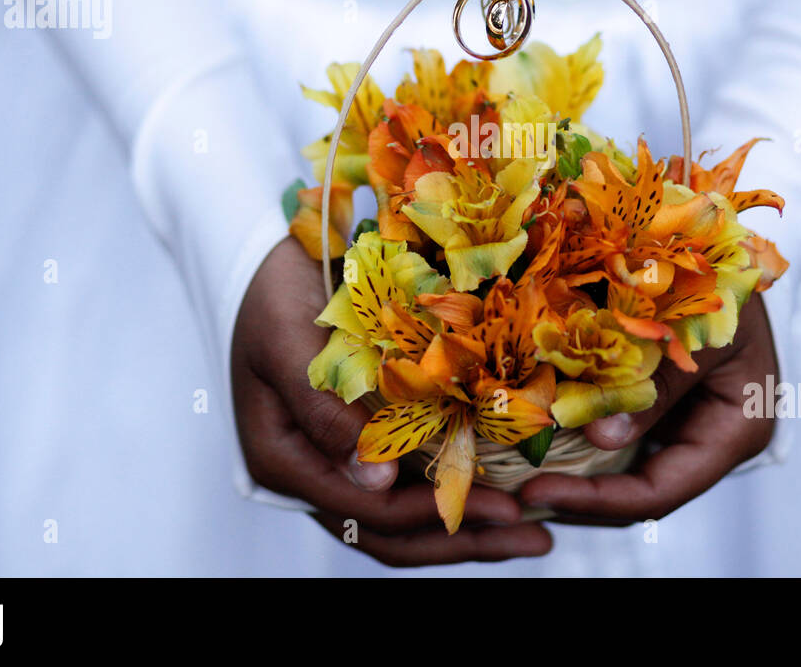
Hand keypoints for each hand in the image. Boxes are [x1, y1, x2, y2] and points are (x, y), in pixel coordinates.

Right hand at [231, 236, 552, 565]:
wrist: (265, 261)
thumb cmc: (269, 294)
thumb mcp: (285, 342)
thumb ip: (322, 410)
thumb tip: (375, 480)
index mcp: (284, 459)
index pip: (367, 512)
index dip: (435, 516)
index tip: (504, 508)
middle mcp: (312, 470)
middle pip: (390, 531)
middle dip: (463, 540)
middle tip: (535, 539)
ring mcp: (337, 458)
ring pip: (403, 517)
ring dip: (466, 527)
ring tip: (532, 532)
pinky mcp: (363, 436)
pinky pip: (410, 480)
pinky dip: (453, 488)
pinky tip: (505, 489)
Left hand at [519, 292, 777, 524]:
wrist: (716, 237)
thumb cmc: (722, 275)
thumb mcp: (693, 327)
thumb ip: (655, 383)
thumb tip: (601, 436)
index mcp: (737, 430)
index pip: (660, 491)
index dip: (596, 499)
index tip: (535, 491)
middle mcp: (710, 439)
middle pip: (636, 494)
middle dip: (575, 500)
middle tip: (510, 497)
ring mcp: (682, 423)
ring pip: (620, 471)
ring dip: (568, 477)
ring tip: (509, 481)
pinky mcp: (656, 403)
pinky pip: (611, 433)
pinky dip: (574, 439)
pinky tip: (530, 440)